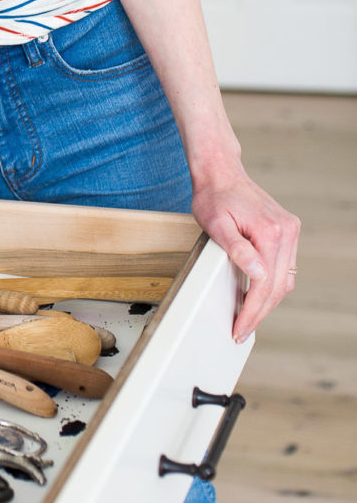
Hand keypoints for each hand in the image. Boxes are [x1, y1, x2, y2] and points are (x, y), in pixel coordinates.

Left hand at [190, 163, 299, 342]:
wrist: (221, 172)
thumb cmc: (213, 197)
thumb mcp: (215, 224)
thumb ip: (236, 249)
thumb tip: (257, 274)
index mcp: (271, 232)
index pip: (265, 285)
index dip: (252, 311)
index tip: (239, 328)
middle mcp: (286, 231)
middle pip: (278, 286)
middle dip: (259, 312)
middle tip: (241, 330)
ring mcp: (290, 230)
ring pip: (285, 279)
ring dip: (267, 301)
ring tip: (247, 318)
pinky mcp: (287, 230)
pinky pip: (284, 266)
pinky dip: (272, 284)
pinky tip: (256, 295)